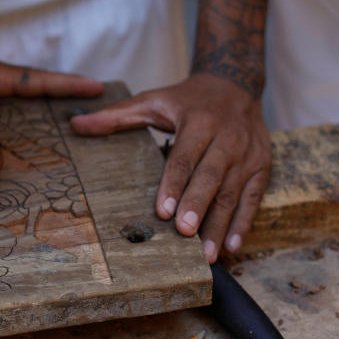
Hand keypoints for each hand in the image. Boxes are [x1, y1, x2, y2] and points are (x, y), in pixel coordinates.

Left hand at [70, 74, 270, 262]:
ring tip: (207, 254)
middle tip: (184, 233)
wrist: (235, 84)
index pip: (185, 157)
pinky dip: (244, 222)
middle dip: (198, 205)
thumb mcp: (152, 100)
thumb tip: (76, 124)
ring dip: (221, 224)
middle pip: (211, 176)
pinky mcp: (262, 166)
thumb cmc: (187, 99)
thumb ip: (116, 116)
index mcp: (198, 121)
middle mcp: (227, 137)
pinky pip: (254, 197)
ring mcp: (248, 154)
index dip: (173, 183)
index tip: (162, 210)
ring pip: (233, 192)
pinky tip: (232, 246)